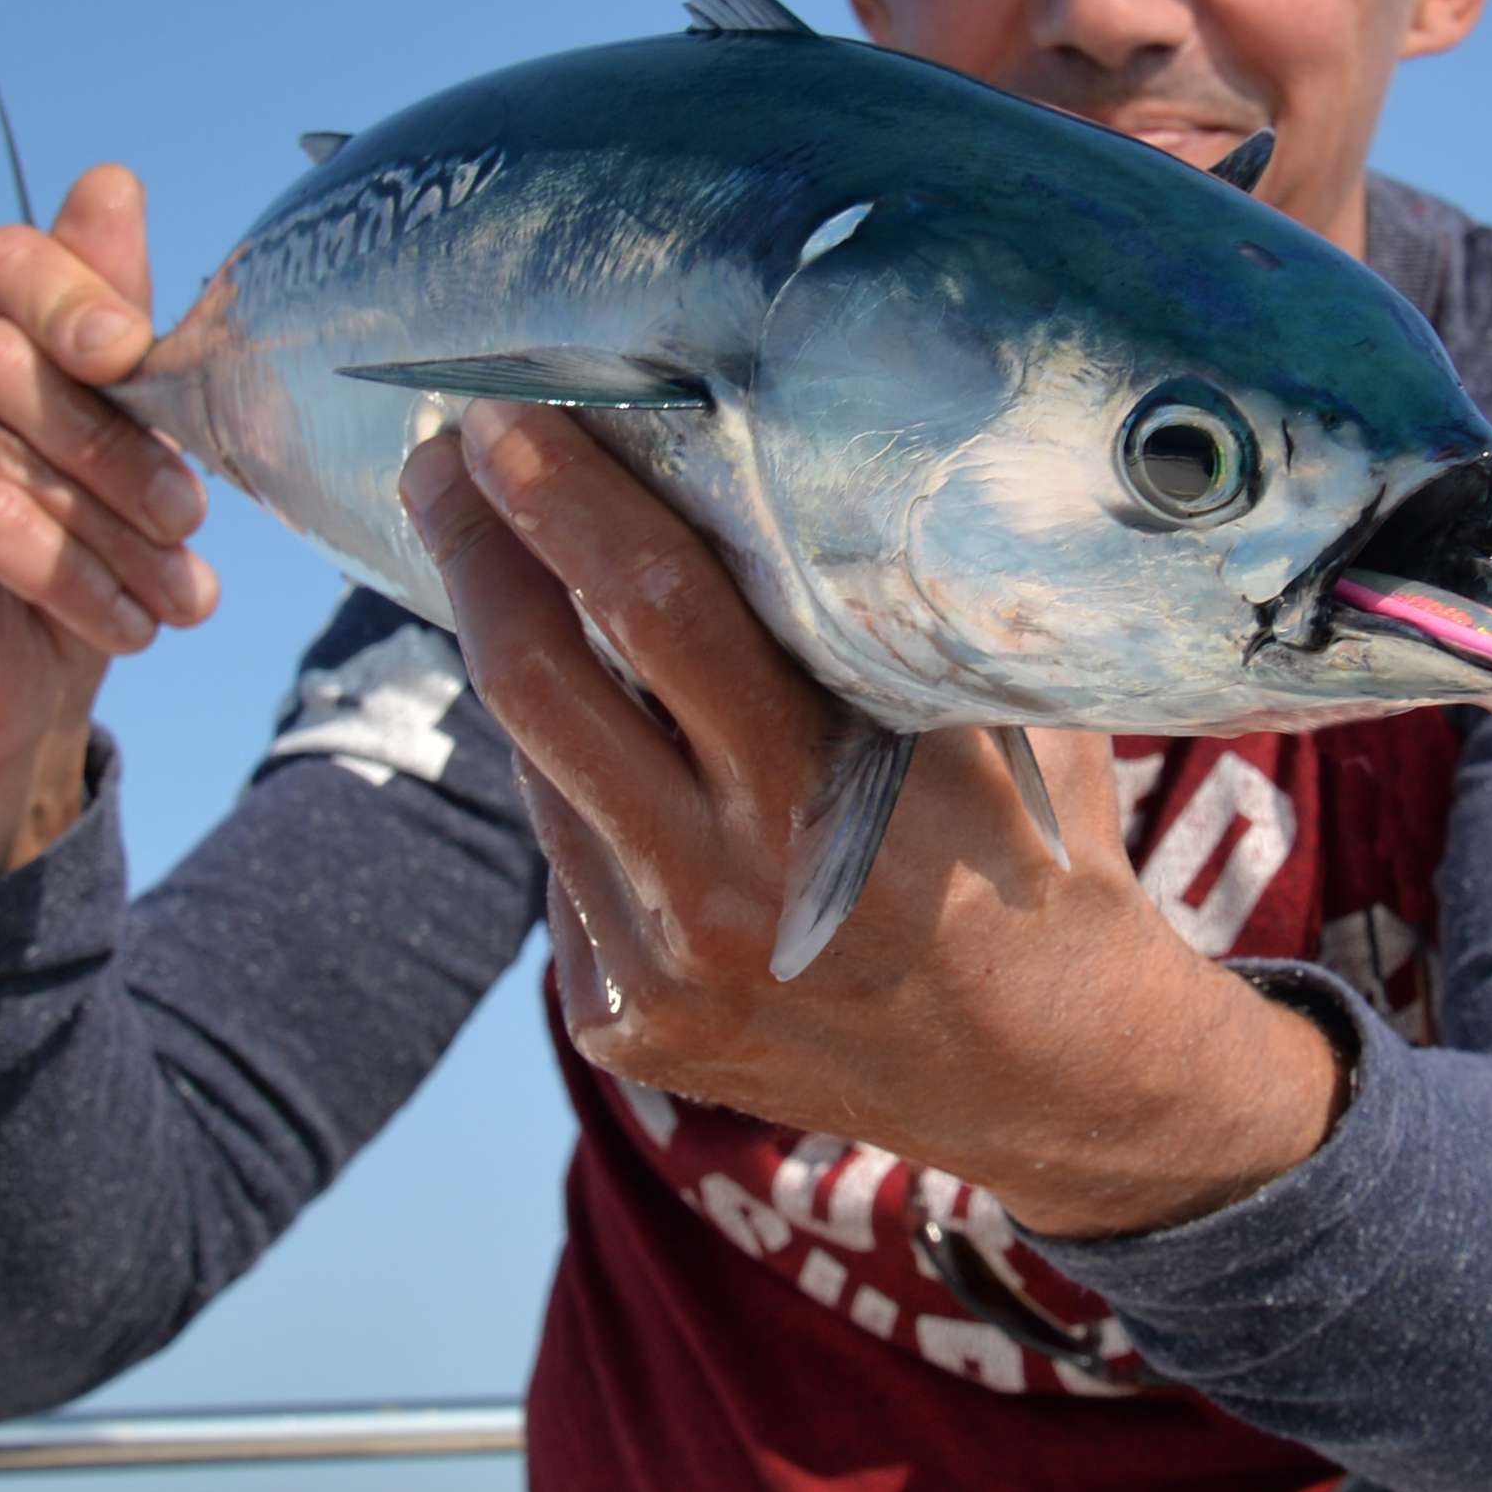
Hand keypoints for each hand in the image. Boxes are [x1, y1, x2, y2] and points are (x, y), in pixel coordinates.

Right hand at [0, 165, 220, 881]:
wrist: (4, 695)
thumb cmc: (62, 551)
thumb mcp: (111, 437)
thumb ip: (106, 324)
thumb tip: (112, 187)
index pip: (11, 260)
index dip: (77, 294)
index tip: (134, 352)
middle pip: (10, 357)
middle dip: (121, 445)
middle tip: (192, 516)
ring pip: (6, 450)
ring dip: (114, 529)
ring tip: (181, 593)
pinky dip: (72, 577)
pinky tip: (126, 625)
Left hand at [401, 399, 1343, 1238]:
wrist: (1050, 1080)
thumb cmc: (1043, 862)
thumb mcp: (1010, 727)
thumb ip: (911, 621)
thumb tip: (814, 460)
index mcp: (821, 802)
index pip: (658, 614)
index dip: (568, 502)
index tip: (504, 411)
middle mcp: (716, 894)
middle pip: (540, 683)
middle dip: (476, 547)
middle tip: (441, 452)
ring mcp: (656, 974)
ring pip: (540, 769)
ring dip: (515, 650)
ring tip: (506, 553)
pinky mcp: (622, 1023)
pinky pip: (566, 859)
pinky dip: (579, 777)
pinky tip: (611, 731)